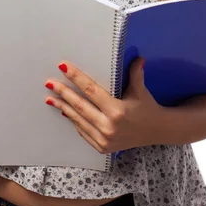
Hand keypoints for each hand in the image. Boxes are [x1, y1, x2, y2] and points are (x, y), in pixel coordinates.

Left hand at [44, 59, 162, 154]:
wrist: (156, 132)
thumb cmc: (147, 107)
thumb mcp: (141, 91)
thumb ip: (136, 74)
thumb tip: (138, 58)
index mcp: (117, 111)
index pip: (91, 90)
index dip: (76, 78)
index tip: (63, 67)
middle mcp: (109, 126)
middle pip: (80, 106)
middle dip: (63, 93)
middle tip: (49, 83)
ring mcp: (104, 139)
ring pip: (78, 120)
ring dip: (63, 107)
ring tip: (50, 98)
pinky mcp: (101, 147)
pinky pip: (83, 131)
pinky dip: (73, 120)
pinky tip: (64, 111)